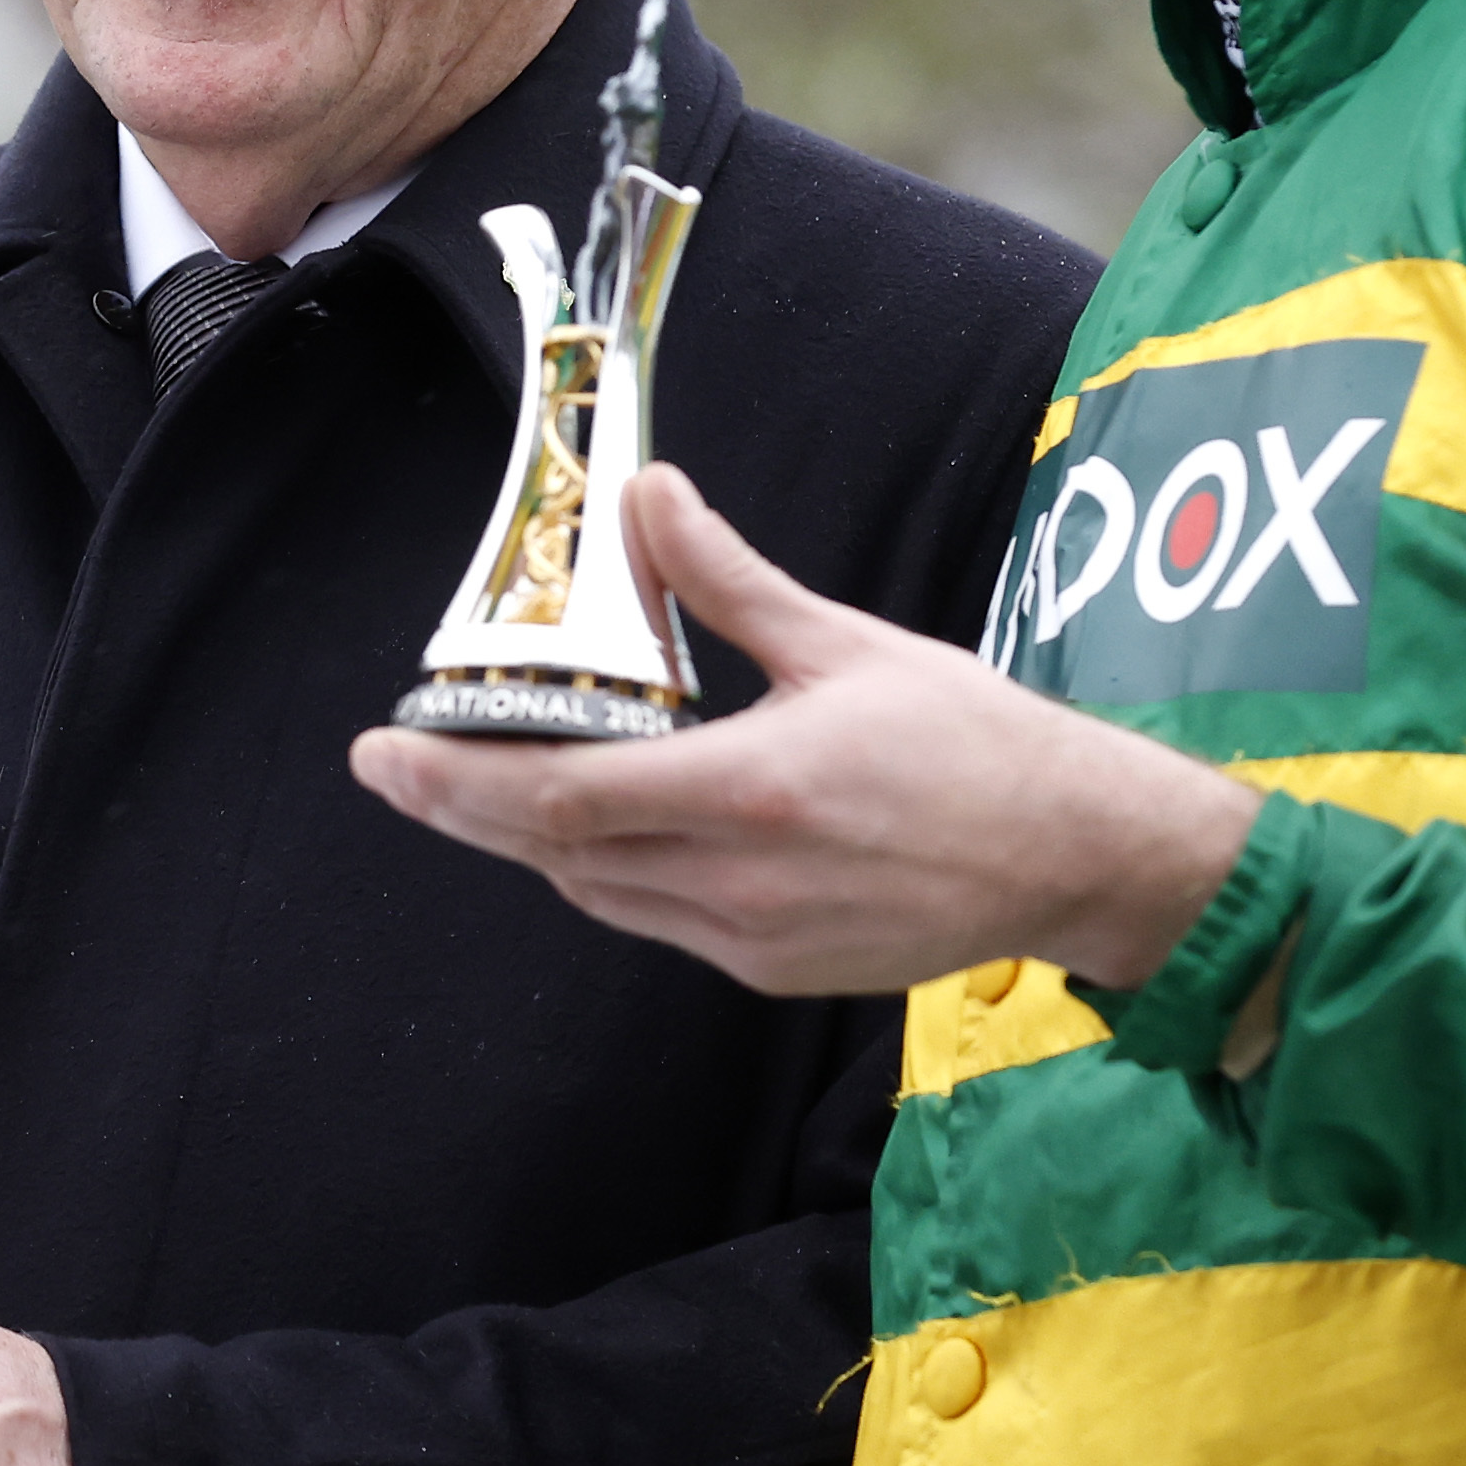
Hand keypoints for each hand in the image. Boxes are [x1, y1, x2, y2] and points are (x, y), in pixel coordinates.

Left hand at [348, 462, 1261, 996]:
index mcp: (753, 791)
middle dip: (461, 807)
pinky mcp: (773, 967)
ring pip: (596, 891)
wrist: (1076, 856)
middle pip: (556, 852)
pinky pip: (652, 918)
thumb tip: (645, 498)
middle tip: (388, 765)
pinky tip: (587, 820)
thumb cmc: (975, 743)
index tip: (388, 750)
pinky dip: (602, 869)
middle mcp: (740, 880)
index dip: (461, 780)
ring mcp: (754, 937)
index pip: (564, 797)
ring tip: (474, 779)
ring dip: (530, 838)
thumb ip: (727, 581)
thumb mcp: (846, 643)